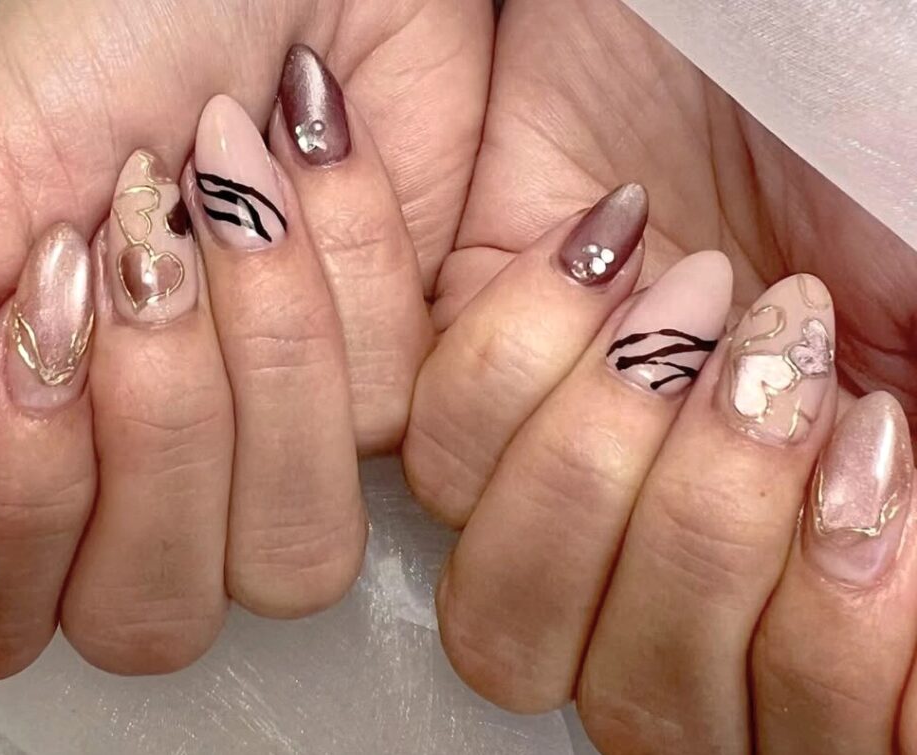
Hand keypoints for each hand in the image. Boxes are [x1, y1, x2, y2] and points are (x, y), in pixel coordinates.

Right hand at [0, 0, 491, 727]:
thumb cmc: (115, 51)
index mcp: (45, 453)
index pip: (23, 612)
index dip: (32, 489)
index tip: (34, 324)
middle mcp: (163, 479)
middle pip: (156, 608)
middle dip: (149, 418)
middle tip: (134, 255)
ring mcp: (287, 451)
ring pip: (289, 549)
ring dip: (255, 351)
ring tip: (229, 203)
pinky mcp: (398, 398)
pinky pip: (386, 426)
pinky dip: (340, 276)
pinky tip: (315, 180)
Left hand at [404, 0, 916, 752]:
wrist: (754, 24)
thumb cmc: (865, 149)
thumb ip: (912, 523)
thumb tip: (891, 648)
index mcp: (803, 576)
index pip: (782, 742)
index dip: (829, 657)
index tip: (873, 455)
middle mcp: (673, 561)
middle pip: (635, 706)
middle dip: (709, 539)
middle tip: (776, 362)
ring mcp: (554, 490)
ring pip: (504, 620)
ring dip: (605, 460)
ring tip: (689, 299)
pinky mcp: (459, 393)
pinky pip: (435, 458)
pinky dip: (523, 357)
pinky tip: (606, 250)